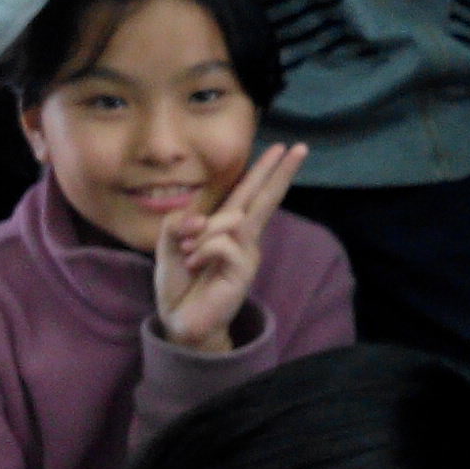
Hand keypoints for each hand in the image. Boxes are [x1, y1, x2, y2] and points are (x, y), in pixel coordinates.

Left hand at [153, 142, 308, 353]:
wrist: (180, 321)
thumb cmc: (179, 282)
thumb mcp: (169, 244)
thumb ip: (179, 223)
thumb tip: (199, 220)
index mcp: (227, 228)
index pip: (249, 193)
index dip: (265, 170)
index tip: (283, 147)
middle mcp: (243, 237)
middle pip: (265, 198)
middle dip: (281, 172)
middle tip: (300, 147)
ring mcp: (246, 253)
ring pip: (231, 219)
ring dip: (202, 235)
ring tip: (189, 256)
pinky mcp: (243, 270)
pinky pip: (223, 243)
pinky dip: (202, 251)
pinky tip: (194, 266)